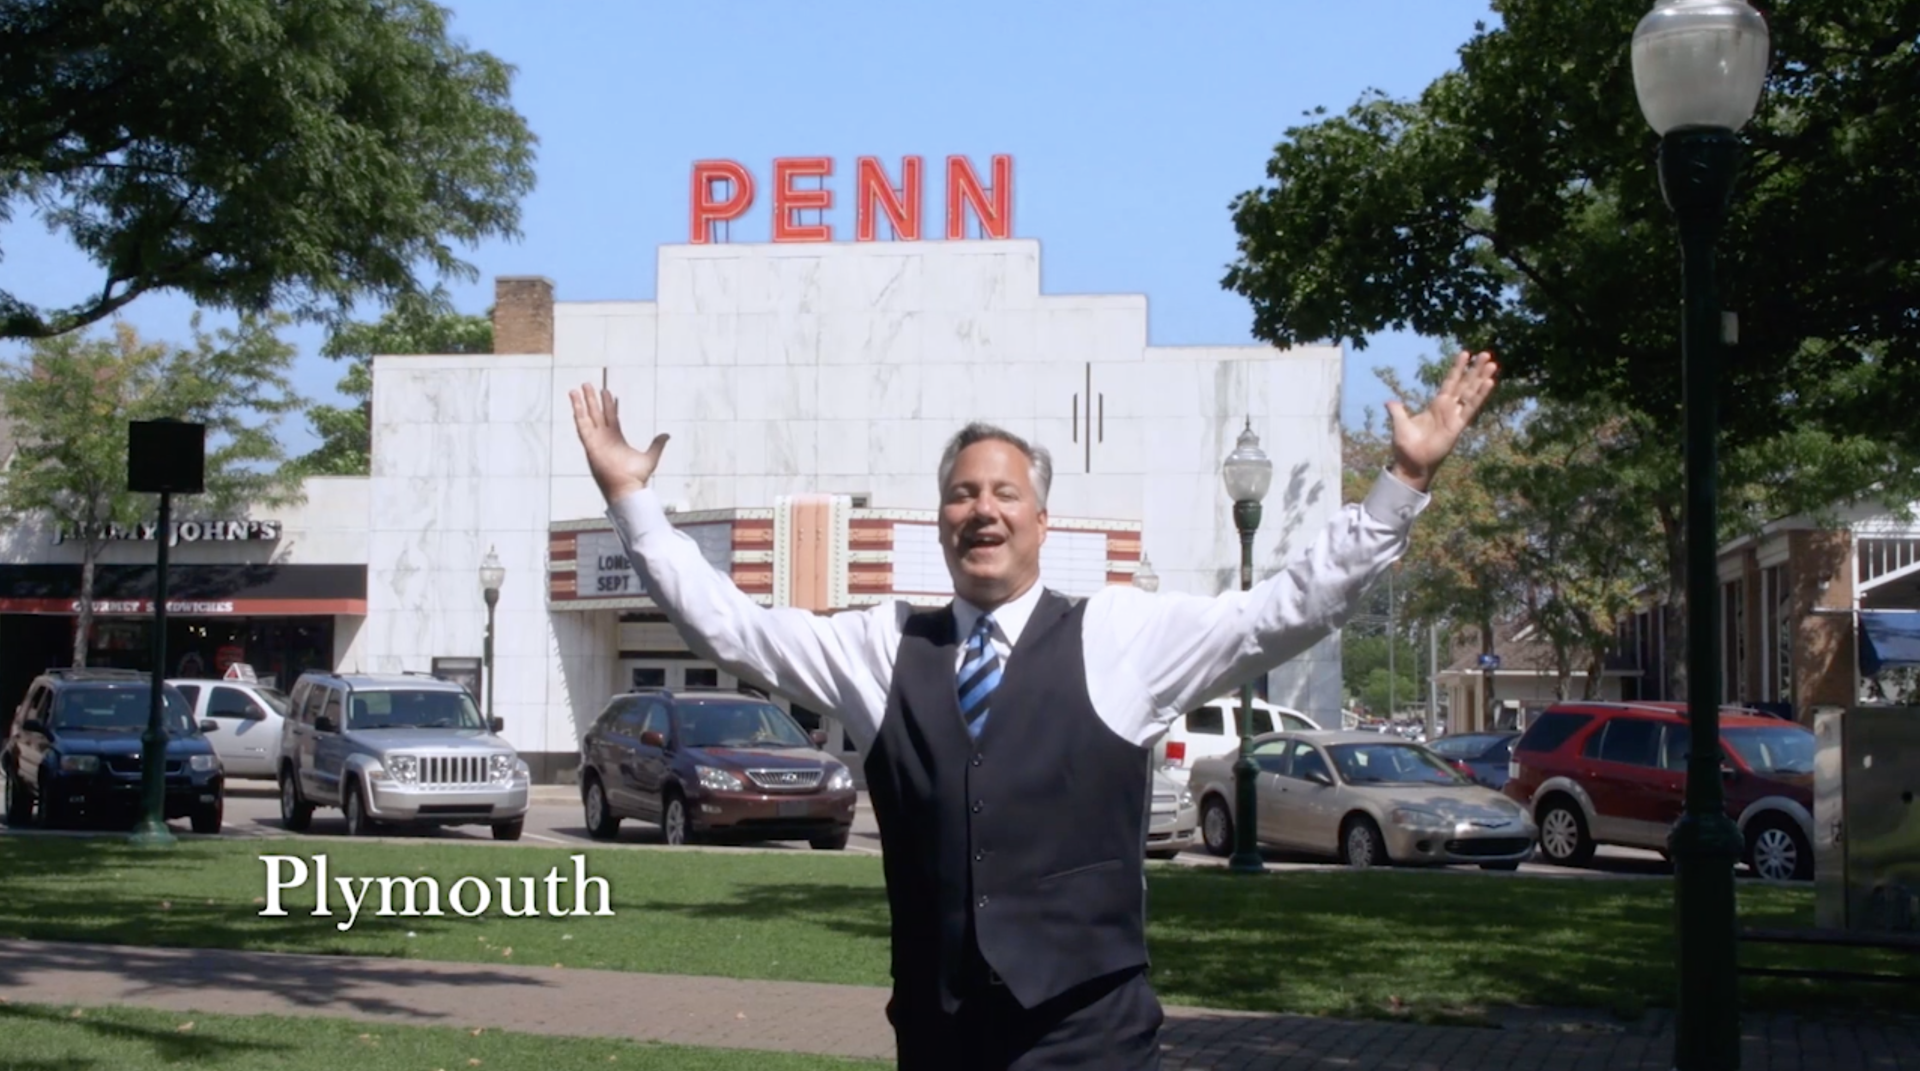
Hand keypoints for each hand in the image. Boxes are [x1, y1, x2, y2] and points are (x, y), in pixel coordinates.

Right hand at [569, 383, 668, 502]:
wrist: (627, 488)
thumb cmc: (636, 478)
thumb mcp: (650, 457)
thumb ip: (657, 445)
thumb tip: (666, 435)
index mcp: (616, 439)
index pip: (610, 416)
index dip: (608, 404)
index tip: (606, 391)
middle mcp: (604, 438)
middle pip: (596, 413)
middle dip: (592, 399)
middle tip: (588, 385)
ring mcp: (595, 440)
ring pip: (586, 417)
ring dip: (581, 403)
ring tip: (577, 388)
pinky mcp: (589, 444)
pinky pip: (581, 425)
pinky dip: (577, 413)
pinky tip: (574, 401)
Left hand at [1384, 350, 1497, 492]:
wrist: (1411, 464)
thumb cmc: (1406, 447)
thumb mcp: (1400, 424)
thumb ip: (1397, 411)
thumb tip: (1390, 402)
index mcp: (1436, 405)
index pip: (1450, 382)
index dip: (1457, 368)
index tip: (1466, 353)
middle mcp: (1448, 409)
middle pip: (1465, 384)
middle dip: (1475, 369)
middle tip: (1486, 354)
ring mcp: (1454, 416)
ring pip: (1471, 393)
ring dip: (1481, 379)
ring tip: (1492, 364)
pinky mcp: (1457, 426)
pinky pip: (1470, 408)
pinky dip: (1480, 396)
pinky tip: (1489, 383)